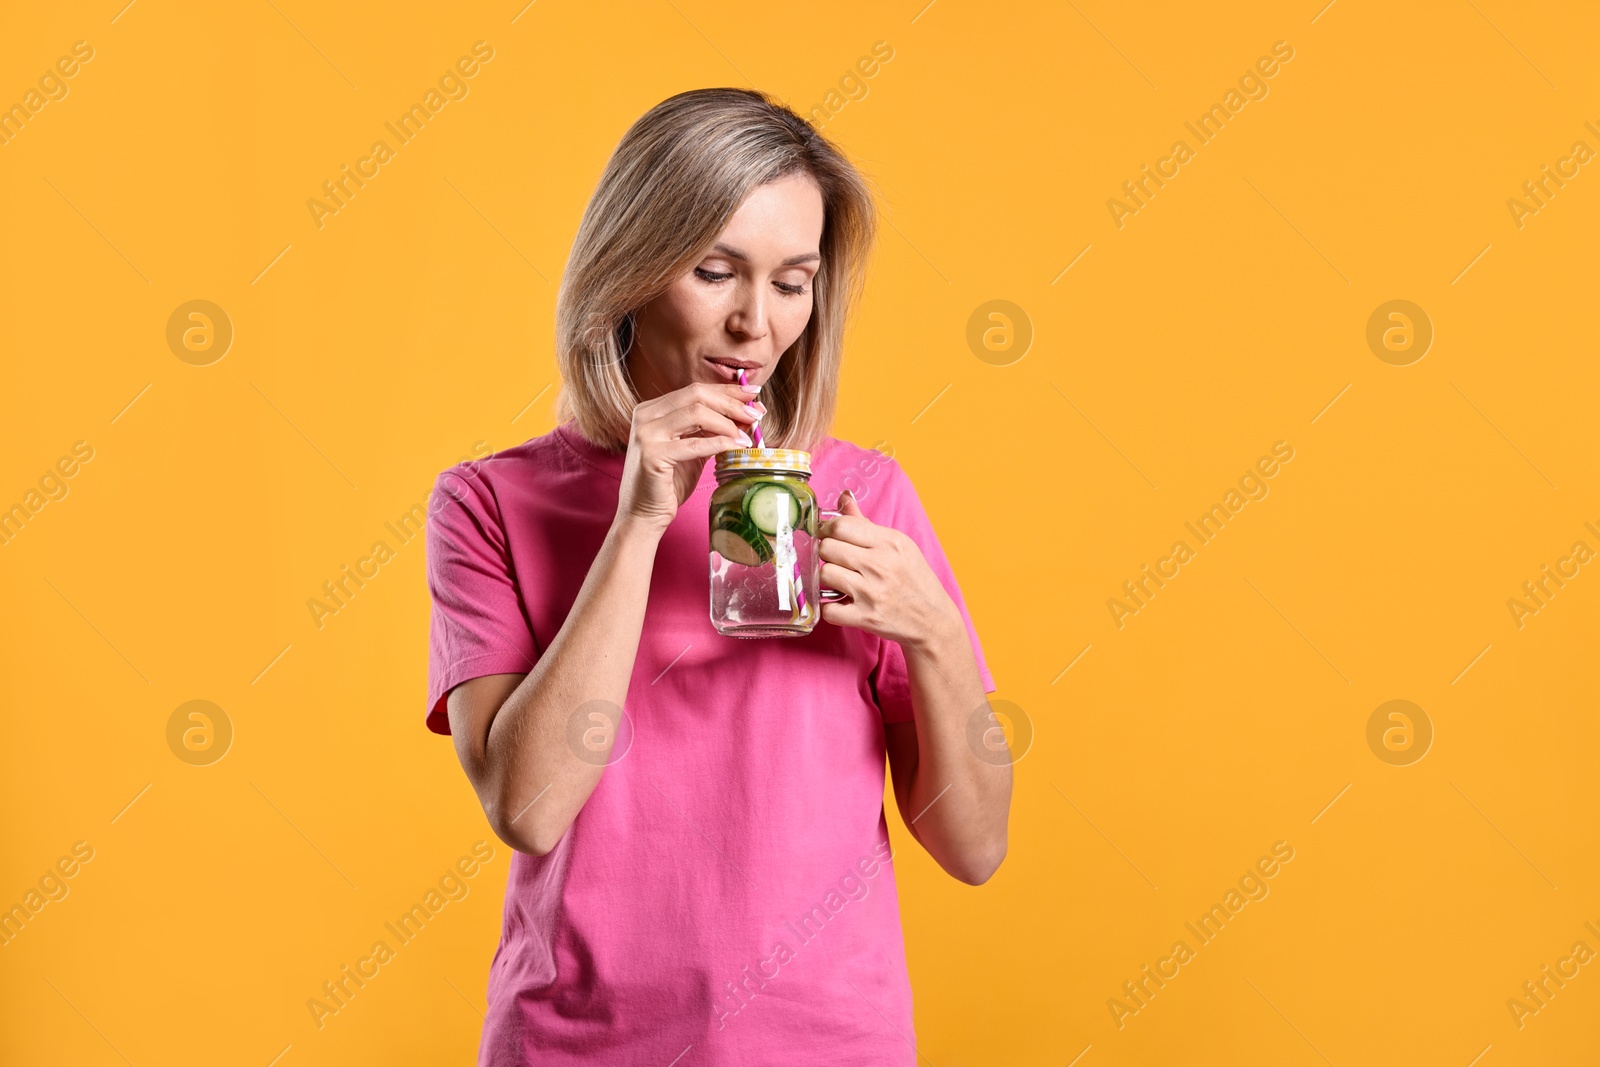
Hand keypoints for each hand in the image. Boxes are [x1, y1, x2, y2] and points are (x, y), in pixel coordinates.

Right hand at [615, 382, 765, 533]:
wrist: (644, 514)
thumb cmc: (669, 483)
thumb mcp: (694, 449)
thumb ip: (713, 430)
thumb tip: (748, 414)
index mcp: (653, 409)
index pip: (695, 390)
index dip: (727, 390)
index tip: (753, 393)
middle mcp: (646, 416)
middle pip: (697, 395)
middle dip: (731, 403)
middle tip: (756, 413)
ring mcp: (647, 434)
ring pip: (696, 413)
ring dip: (728, 422)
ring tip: (748, 434)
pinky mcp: (652, 455)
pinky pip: (694, 444)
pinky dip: (720, 443)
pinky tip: (737, 447)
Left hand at [818, 489, 960, 648]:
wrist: (934, 620)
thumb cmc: (915, 580)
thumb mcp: (899, 546)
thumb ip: (866, 523)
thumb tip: (843, 497)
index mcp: (889, 542)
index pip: (841, 525)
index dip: (827, 530)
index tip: (828, 537)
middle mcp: (880, 565)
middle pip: (827, 548)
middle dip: (826, 554)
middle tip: (836, 561)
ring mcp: (872, 592)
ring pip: (825, 574)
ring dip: (827, 579)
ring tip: (839, 581)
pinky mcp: (866, 617)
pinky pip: (829, 609)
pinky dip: (830, 609)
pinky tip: (841, 604)